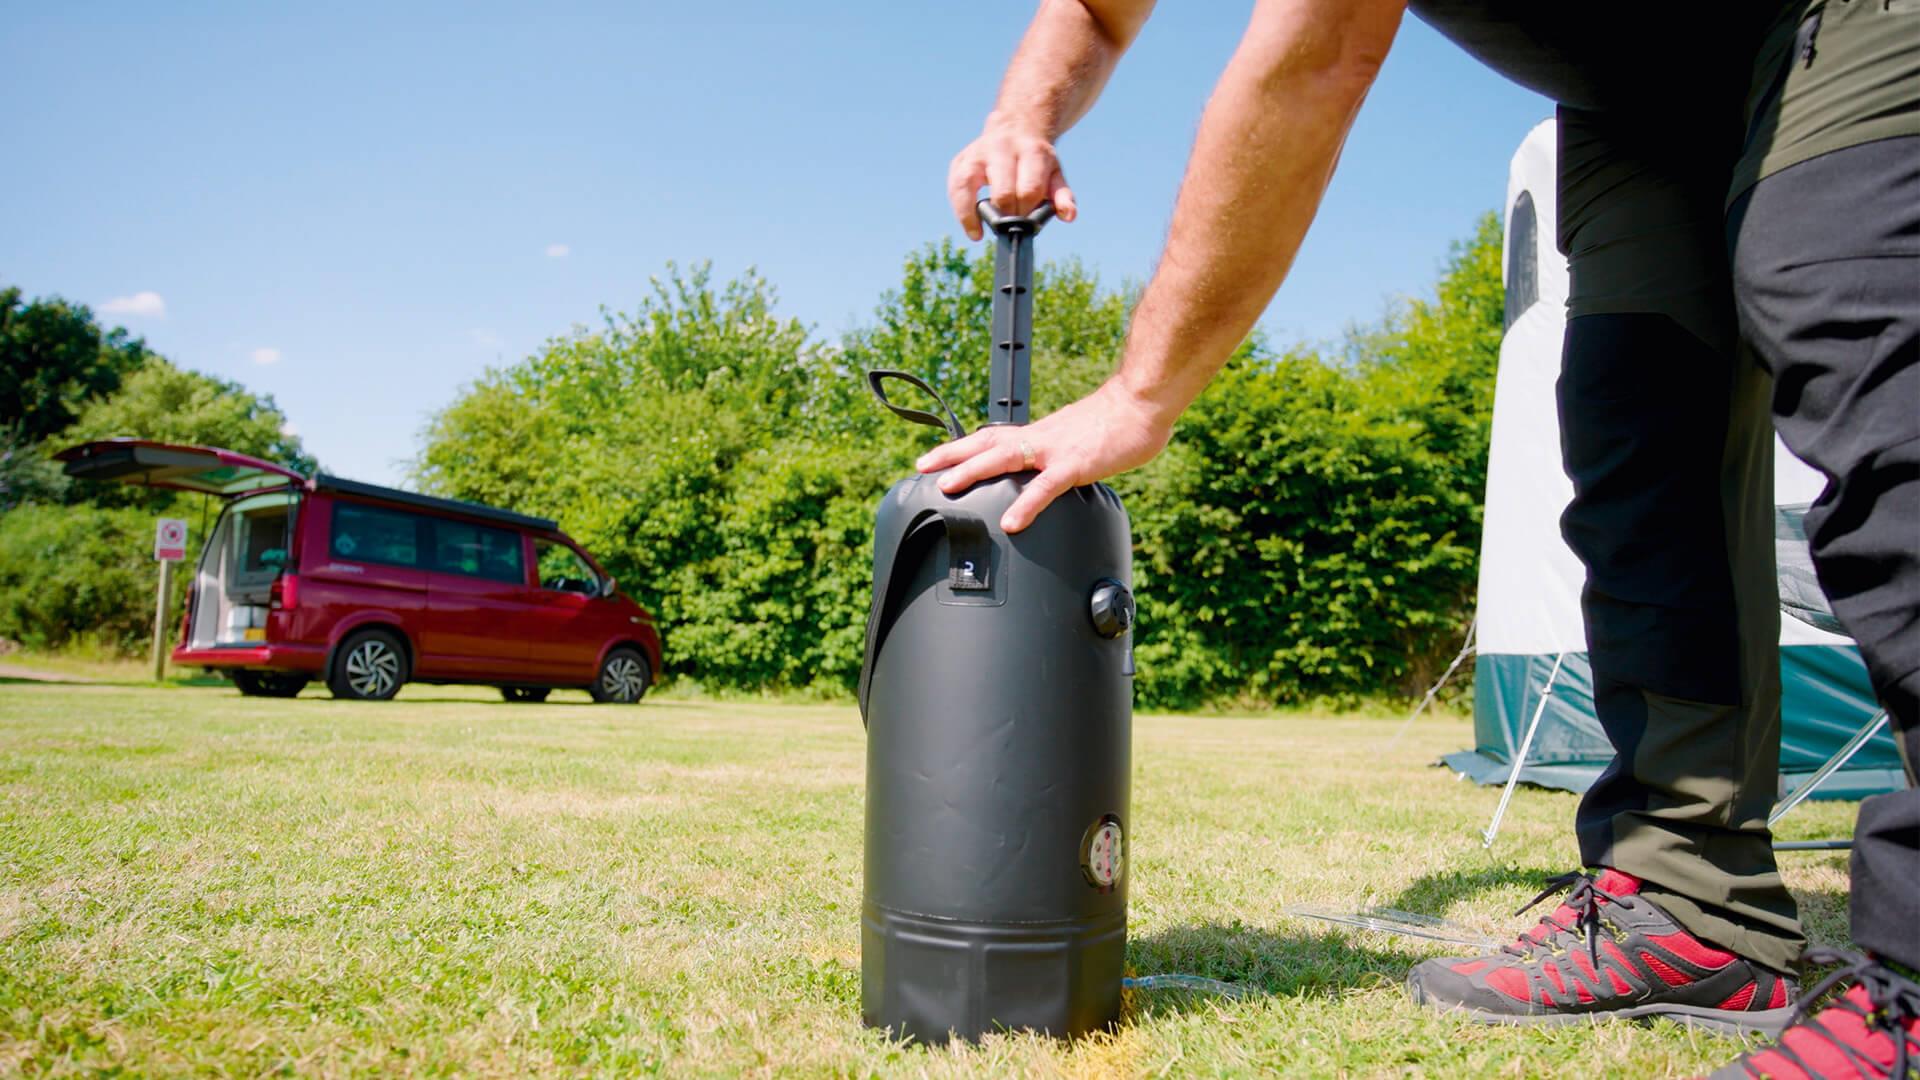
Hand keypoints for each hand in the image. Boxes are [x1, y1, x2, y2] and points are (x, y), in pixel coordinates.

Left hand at [916, 378, 1171, 532]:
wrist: (1141, 402)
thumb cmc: (1118, 423)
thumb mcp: (1081, 439)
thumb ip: (1062, 458)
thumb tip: (1054, 475)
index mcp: (1041, 435)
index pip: (993, 438)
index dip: (962, 447)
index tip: (934, 457)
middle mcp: (1040, 439)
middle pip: (987, 444)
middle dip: (952, 455)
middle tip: (921, 466)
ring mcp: (1056, 450)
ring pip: (1005, 458)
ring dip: (973, 471)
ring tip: (947, 487)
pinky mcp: (1077, 464)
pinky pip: (1046, 487)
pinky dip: (1027, 504)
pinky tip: (1012, 522)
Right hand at [947, 116, 1078, 240]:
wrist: (1017, 128)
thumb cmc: (1037, 161)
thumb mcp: (1055, 174)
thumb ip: (1062, 196)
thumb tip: (1068, 216)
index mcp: (1031, 152)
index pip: (1029, 191)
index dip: (1028, 213)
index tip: (1027, 223)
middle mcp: (1002, 148)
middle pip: (1002, 191)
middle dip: (1007, 215)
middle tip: (1010, 224)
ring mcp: (979, 152)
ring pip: (968, 185)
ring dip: (974, 214)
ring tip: (979, 232)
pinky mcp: (961, 160)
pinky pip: (954, 187)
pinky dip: (960, 210)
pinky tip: (972, 227)